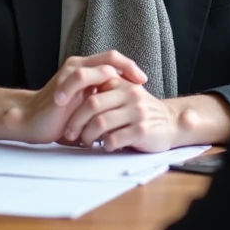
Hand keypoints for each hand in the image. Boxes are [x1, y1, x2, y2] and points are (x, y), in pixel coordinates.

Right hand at [3, 50, 147, 143]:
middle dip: (129, 68)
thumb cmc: (60, 117)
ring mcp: (69, 73)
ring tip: (129, 88)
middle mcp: (78, 66)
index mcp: (85, 70)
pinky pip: (81, 77)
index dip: (130, 67)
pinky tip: (106, 95)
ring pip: (98, 65)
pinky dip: (94, 84)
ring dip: (116, 76)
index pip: (112, 60)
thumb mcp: (86, 106)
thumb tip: (126, 105)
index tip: (143, 81)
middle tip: (141, 81)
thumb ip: (101, 98)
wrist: (32, 120)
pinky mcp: (62, 83)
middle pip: (110, 57)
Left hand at [59, 78, 179, 152]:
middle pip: (92, 104)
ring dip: (87, 136)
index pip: (91, 84)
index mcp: (122, 83)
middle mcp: (129, 94)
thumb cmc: (141, 112)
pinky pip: (114, 139)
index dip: (71, 94)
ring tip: (85, 141)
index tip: (58, 105)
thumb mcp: (125, 94)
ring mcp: (136, 112)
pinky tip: (103, 146)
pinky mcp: (142, 130)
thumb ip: (106, 90)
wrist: (171, 123)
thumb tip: (74, 92)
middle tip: (69, 132)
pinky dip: (104, 145)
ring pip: (100, 123)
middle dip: (75, 120)